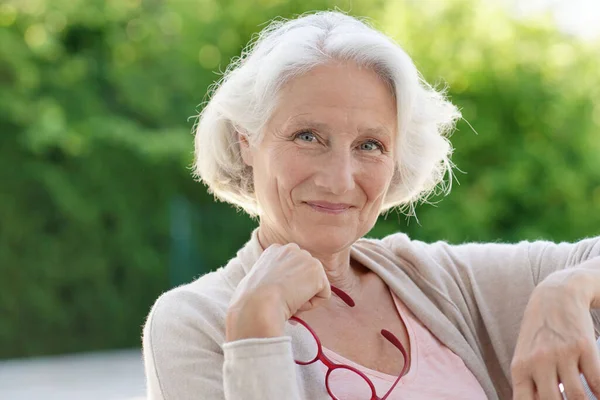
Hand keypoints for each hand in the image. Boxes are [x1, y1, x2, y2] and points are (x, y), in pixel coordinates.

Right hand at [225, 243, 330, 340]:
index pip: (291, 269)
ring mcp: (305, 257)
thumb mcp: (258, 283)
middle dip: (297, 290)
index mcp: (274, 251)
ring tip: (286, 300)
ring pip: (314, 286)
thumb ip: (271, 280)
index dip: (286, 286)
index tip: (274, 294)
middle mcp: (291, 249)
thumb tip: (282, 291)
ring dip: (303, 298)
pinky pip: (323, 295)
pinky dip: (312, 305)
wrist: (258, 304)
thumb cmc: (252, 301)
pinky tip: (296, 302)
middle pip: (305, 276)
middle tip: (281, 298)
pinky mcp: (317, 270)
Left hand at [511, 270, 599, 399]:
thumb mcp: (525, 354)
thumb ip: (530, 381)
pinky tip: (599, 396)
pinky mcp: (584, 347)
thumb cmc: (539, 331)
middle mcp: (539, 361)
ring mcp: (562, 354)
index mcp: (520, 366)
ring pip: (578, 396)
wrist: (555, 295)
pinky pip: (596, 381)